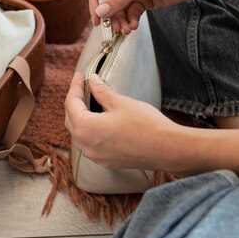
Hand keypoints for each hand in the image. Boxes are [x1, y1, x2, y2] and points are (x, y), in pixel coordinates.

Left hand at [64, 72, 182, 170]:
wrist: (167, 149)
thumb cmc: (145, 125)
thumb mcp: (120, 102)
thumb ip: (101, 91)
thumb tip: (93, 81)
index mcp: (86, 129)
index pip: (71, 104)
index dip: (74, 87)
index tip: (80, 76)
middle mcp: (87, 146)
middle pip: (71, 120)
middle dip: (75, 102)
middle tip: (83, 86)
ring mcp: (96, 157)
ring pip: (80, 134)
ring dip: (81, 118)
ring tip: (89, 103)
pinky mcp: (107, 162)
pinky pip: (91, 145)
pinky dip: (91, 132)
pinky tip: (100, 122)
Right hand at [86, 0, 203, 33]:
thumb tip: (99, 12)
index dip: (95, 3)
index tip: (98, 20)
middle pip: (106, 1)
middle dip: (111, 16)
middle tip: (115, 30)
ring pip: (118, 9)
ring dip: (121, 20)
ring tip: (127, 30)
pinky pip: (130, 12)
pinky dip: (130, 20)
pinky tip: (134, 25)